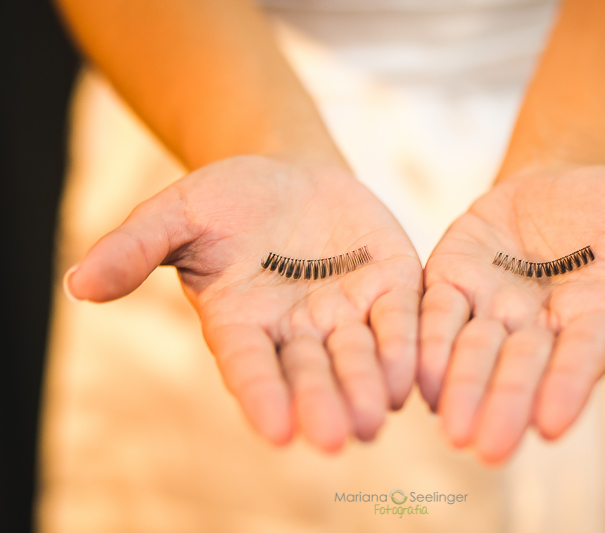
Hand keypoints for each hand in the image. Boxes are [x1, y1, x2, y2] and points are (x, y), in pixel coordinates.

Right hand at [64, 155, 421, 451]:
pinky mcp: (389, 287)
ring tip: (376, 416)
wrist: (290, 174)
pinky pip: (401, 319)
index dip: (263, 398)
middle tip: (339, 438)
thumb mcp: (176, 214)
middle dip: (324, 404)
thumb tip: (78, 284)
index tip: (276, 432)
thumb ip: (136, 248)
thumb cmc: (226, 201)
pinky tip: (413, 374)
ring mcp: (347, 314)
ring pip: (360, 357)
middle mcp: (297, 333)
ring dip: (368, 386)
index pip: (251, 370)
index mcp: (243, 325)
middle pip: (311, 376)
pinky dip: (406, 344)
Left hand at [419, 165, 604, 463]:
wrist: (551, 185)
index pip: (582, 355)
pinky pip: (438, 316)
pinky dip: (429, 345)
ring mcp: (494, 308)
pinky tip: (417, 380)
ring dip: (463, 389)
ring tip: (451, 429)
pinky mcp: (453, 284)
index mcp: (596, 315)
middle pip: (522, 368)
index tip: (553, 425)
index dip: (568, 385)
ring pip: (475, 353)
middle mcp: (542, 325)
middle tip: (487, 448)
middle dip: (506, 404)